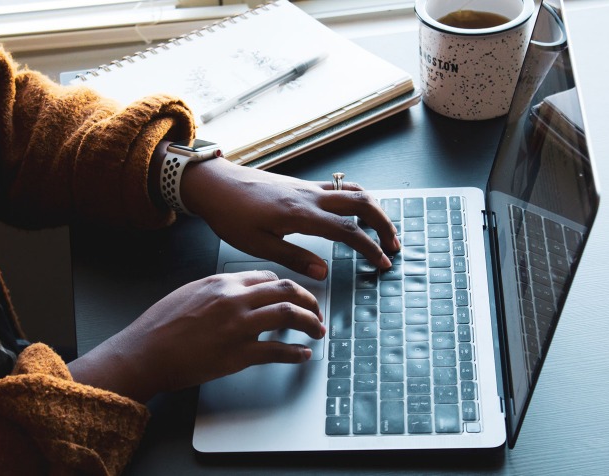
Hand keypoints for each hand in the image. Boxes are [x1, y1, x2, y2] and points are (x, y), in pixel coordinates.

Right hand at [68, 270, 324, 402]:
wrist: (144, 353)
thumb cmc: (160, 326)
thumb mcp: (189, 292)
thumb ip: (218, 290)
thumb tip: (240, 293)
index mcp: (222, 282)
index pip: (268, 277)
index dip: (287, 287)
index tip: (294, 296)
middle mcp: (234, 299)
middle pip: (286, 291)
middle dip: (309, 300)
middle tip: (316, 311)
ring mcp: (238, 326)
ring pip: (289, 315)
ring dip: (310, 323)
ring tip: (317, 331)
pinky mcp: (238, 354)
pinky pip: (278, 351)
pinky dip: (296, 353)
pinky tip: (303, 355)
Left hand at [180, 158, 399, 279]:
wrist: (215, 184)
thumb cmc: (230, 215)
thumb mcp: (258, 245)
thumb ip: (294, 258)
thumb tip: (324, 273)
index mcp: (301, 214)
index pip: (348, 230)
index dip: (369, 248)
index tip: (382, 263)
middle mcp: (310, 196)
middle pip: (362, 203)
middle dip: (384, 223)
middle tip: (393, 245)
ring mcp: (307, 187)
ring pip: (353, 191)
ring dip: (374, 209)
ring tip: (382, 229)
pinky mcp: (301, 185)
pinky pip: (339, 187)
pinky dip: (356, 199)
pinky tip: (356, 213)